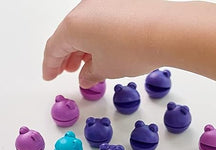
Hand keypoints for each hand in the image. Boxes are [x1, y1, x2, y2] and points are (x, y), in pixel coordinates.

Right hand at [42, 0, 166, 86]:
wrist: (166, 30)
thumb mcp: (106, 69)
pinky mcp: (120, 2)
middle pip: (68, 34)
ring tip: (88, 64)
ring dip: (83, 47)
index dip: (50, 66)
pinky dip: (99, 37)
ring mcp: (103, 2)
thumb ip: (91, 74)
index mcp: (73, 25)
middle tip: (67, 71)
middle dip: (66, 55)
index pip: (54, 47)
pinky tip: (106, 51)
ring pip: (86, 27)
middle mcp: (85, 8)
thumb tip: (86, 76)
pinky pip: (102, 20)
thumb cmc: (132, 47)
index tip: (49, 76)